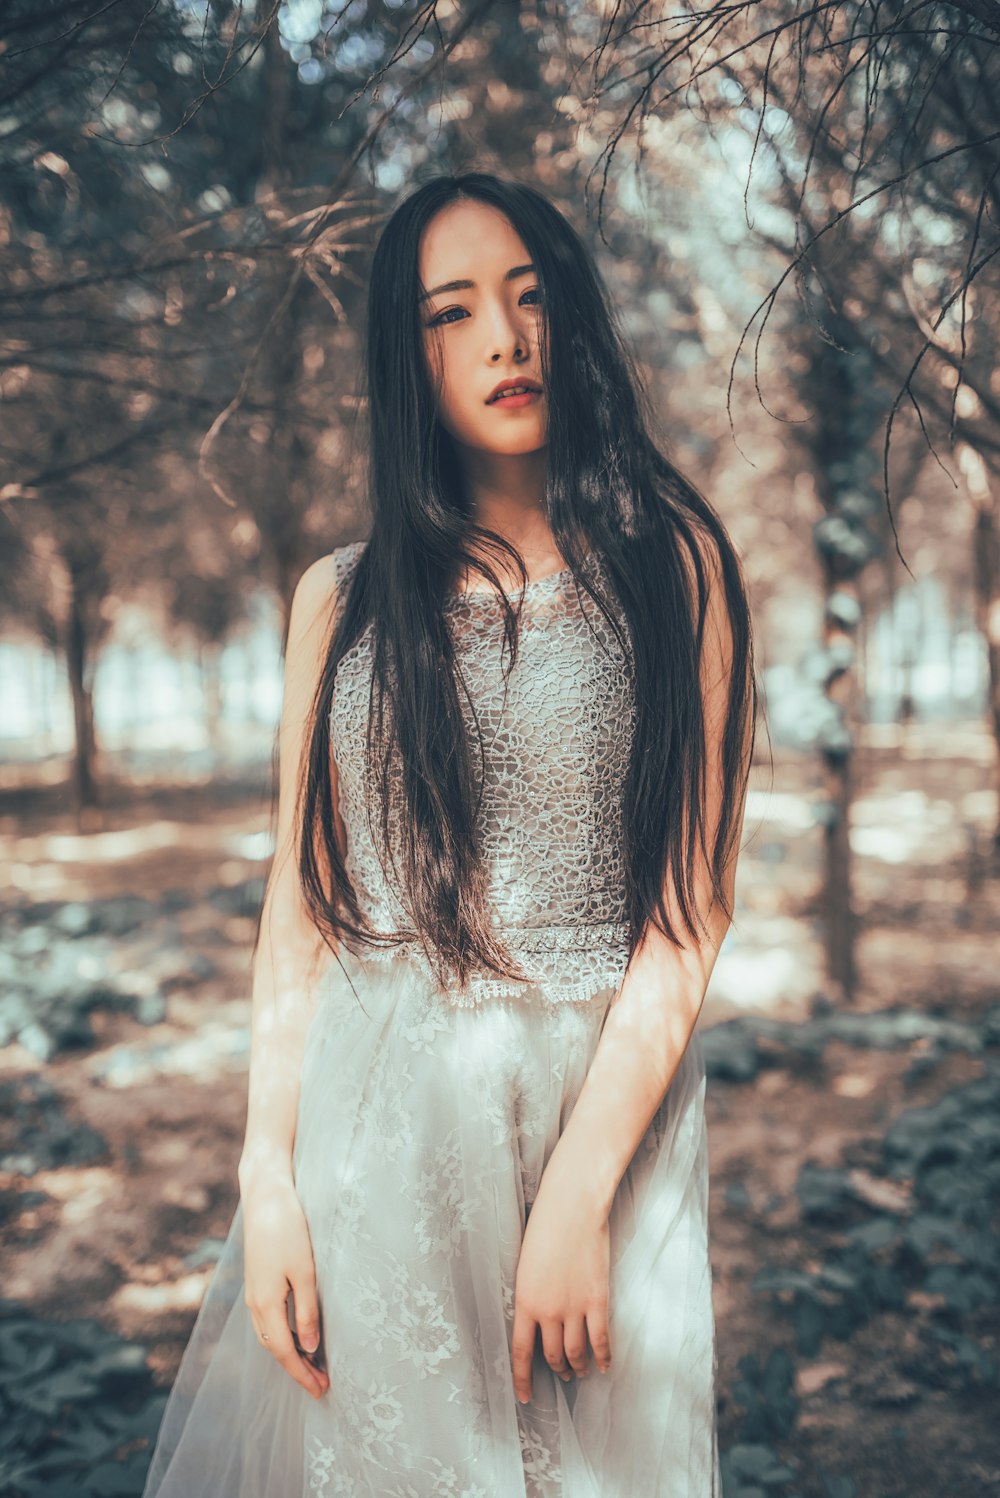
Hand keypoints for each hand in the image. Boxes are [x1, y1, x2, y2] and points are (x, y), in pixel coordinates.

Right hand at [241, 1173, 330, 1401]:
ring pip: (269, 1334)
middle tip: (321, 1385)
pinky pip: (268, 1319)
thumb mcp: (305, 1272)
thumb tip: (310, 1348)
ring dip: (289, 1353)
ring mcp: (253, 1291)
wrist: (265, 1195)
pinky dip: (282, 1334)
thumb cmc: (289, 1230)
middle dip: (296, 1369)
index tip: (321, 1392)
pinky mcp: (257, 1280)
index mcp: (266, 1304)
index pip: (284, 1352)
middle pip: (275, 1348)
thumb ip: (307, 1312)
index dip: (302, 1375)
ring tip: (313, 1365)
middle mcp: (254, 1303)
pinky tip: (296, 1333)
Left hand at [510, 1166, 612, 1403]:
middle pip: (551, 1354)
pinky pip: (601, 1339)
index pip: (520, 1351)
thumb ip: (530, 1293)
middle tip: (561, 1377)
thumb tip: (535, 1315)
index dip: (522, 1378)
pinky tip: (605, 1366)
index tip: (524, 1396)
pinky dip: (604, 1357)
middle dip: (556, 1370)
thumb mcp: (526, 1263)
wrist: (572, 1207)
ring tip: (580, 1373)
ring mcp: (574, 1307)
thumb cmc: (545, 1226)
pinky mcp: (598, 1300)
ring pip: (576, 1352)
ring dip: (578, 1367)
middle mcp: (548, 1310)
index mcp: (524, 1300)